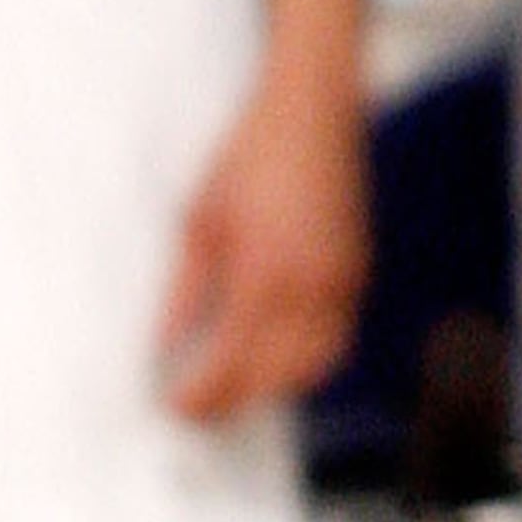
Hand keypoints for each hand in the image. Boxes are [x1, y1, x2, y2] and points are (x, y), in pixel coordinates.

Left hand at [159, 35, 371, 415]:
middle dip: (235, 402)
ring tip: (233, 392)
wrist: (312, 110)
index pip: (233, 362)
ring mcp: (343, 281)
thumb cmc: (251, 155)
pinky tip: (275, 361)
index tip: (175, 409)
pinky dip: (307, 363)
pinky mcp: (358, 272)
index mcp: (266, 273)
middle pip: (276, 377)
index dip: (203, 395)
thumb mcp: (199, 224)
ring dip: (275, 389)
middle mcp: (313, 286)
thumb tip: (164, 345)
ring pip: (316, 366)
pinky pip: (337, 339)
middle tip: (198, 411)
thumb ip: (183, 294)